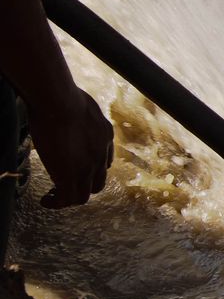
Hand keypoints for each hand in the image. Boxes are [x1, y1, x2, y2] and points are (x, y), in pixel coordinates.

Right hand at [26, 87, 113, 207]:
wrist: (61, 103)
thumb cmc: (63, 96)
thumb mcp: (79, 102)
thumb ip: (76, 109)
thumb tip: (60, 102)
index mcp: (104, 135)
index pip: (104, 160)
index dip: (91, 168)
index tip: (76, 168)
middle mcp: (101, 154)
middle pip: (98, 181)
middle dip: (82, 186)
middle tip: (64, 186)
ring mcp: (88, 167)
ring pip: (84, 195)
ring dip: (69, 198)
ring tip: (53, 198)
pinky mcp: (71, 175)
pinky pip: (67, 199)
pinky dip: (57, 203)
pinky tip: (45, 201)